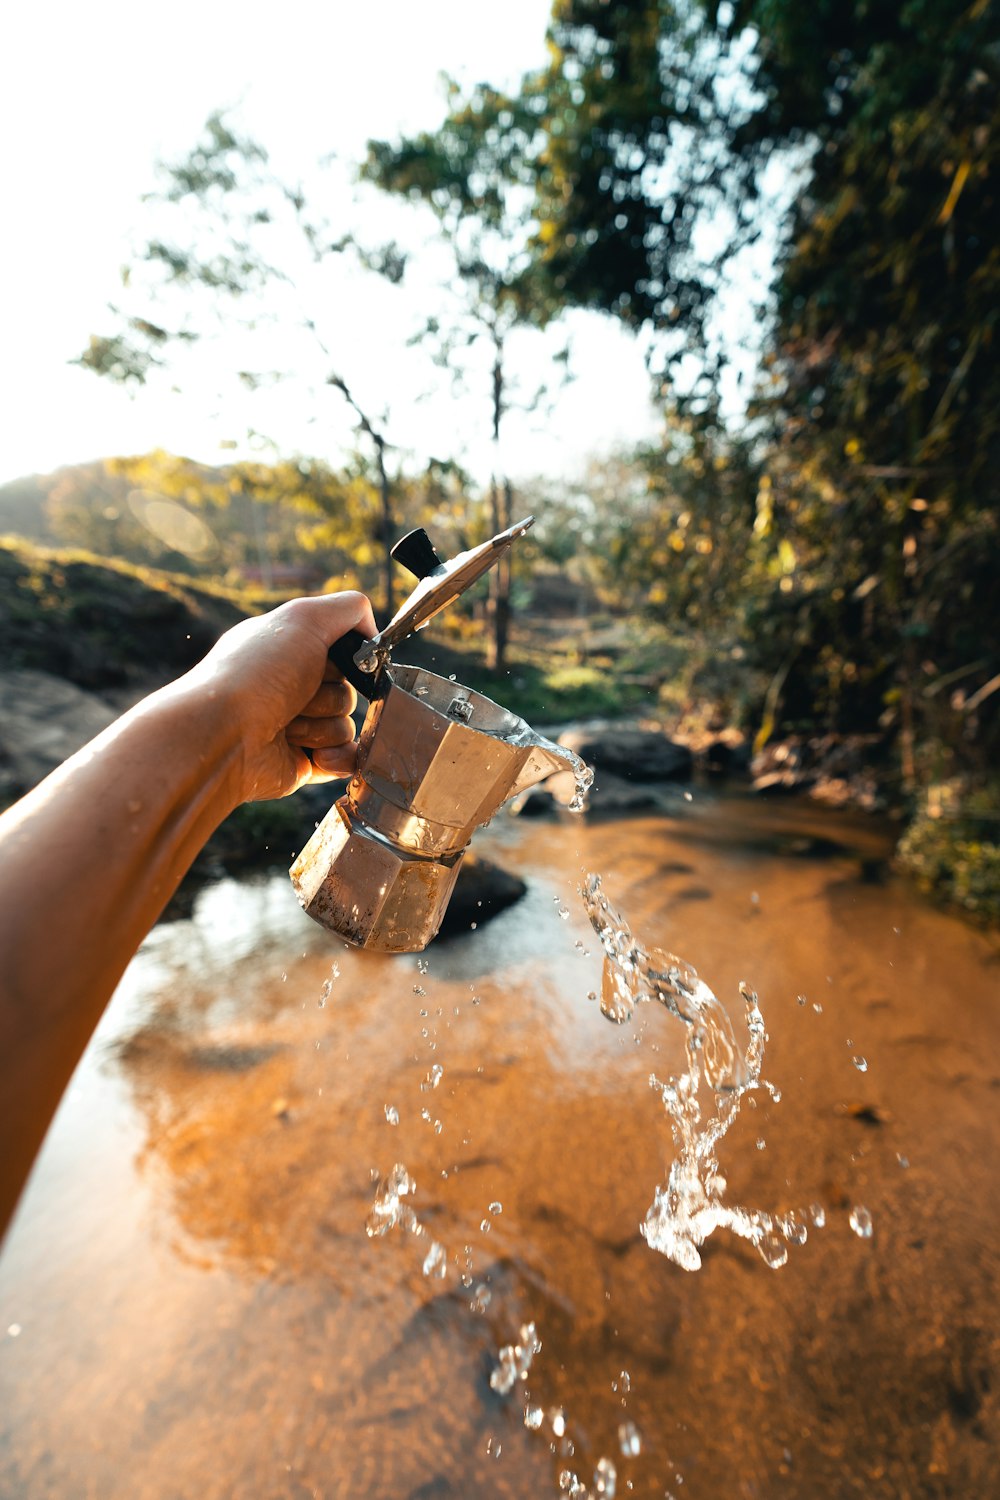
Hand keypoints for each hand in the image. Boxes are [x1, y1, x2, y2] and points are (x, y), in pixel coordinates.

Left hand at [186, 591, 377, 803]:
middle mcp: (291, 686)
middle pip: (349, 689)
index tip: (327, 659)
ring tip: (287, 726)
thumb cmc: (255, 673)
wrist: (222, 734)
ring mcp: (298, 726)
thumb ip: (349, 609)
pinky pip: (346, 758)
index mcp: (288, 650)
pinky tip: (315, 755)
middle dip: (329, 693)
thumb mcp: (303, 619)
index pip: (343, 650)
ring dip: (323, 725)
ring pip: (347, 724)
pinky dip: (338, 757)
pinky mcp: (304, 762)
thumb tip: (374, 633)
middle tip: (296, 695)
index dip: (345, 656)